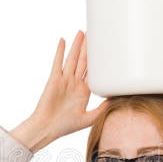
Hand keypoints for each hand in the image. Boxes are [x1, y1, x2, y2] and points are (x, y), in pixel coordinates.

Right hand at [20, 30, 108, 147]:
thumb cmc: (65, 126)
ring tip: (81, 33)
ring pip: (72, 59)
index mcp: (83, 91)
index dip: (98, 61)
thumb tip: (115, 100)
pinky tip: (63, 41)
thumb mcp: (89, 118)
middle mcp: (74, 83)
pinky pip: (58, 63)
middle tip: (93, 35)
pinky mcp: (54, 80)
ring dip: (77, 46)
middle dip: (88, 48)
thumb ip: (102, 109)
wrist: (47, 128)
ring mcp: (64, 80)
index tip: (104, 51)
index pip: (92, 72)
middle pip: (83, 61)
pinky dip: (60, 52)